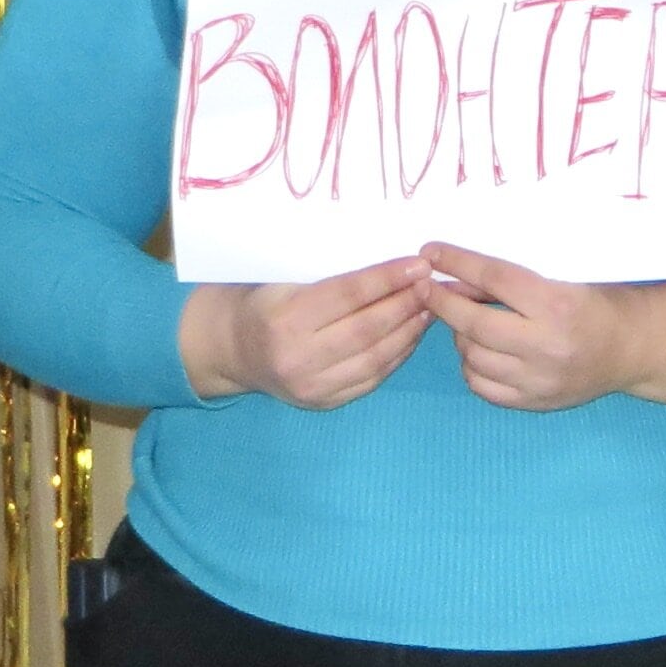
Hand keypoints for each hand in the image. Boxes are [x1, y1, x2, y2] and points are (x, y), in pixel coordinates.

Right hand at [180, 261, 432, 408]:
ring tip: (428, 308)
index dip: (388, 279)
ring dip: (408, 331)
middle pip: (367, 329)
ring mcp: (311, 386)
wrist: (233, 348)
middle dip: (405, 305)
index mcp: (284, 318)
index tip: (419, 264)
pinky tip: (411, 334)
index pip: (348, 295)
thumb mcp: (285, 281)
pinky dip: (397, 355)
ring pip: (375, 357)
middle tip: (432, 285)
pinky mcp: (324, 402)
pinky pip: (372, 378)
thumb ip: (333, 278)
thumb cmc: (264, 303)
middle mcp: (297, 357)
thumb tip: (395, 267)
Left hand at [420, 248, 665, 414]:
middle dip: (443, 302)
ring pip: (473, 356)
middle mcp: (547, 345)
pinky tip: (479, 351)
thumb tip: (454, 278)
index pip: (495, 279)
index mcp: (558, 305)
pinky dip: (471, 366)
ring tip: (466, 322)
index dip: (458, 264)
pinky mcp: (534, 402)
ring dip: (460, 335)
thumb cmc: (593, 304)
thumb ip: (511, 281)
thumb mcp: (562, 279)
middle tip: (426, 289)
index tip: (431, 253)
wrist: (630, 349)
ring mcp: (539, 379)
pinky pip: (482, 386)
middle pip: (475, 322)